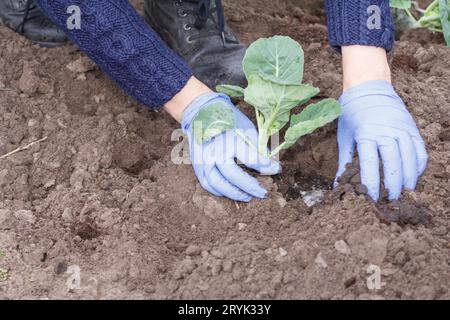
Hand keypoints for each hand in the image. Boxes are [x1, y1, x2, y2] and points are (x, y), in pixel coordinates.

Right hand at [182, 93, 280, 201]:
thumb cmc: (226, 118)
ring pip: (219, 184)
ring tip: (248, 197)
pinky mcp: (197, 165)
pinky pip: (207, 184)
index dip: (266, 166)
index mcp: (230, 139)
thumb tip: (269, 163)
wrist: (200, 111)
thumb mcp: (246, 127)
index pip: (252, 159)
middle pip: (234, 176)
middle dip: (251, 187)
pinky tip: (230, 193)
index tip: (276, 170)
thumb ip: (256, 146)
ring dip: (234, 194)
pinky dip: (219, 191)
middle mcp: (216, 152)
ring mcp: (204, 160)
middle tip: (264, 193)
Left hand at [335, 80, 427, 200]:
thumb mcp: (344, 137)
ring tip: (403, 194)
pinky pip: (420, 150)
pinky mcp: (412, 128)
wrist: (369, 89)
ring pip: (410, 158)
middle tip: (389, 201)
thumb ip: (344, 162)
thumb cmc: (352, 115)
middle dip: (393, 186)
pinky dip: (418, 166)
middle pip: (394, 163)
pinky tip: (412, 178)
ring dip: (408, 179)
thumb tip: (339, 186)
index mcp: (366, 133)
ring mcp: (402, 128)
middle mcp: (386, 130)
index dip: (371, 184)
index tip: (370, 198)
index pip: (370, 164)